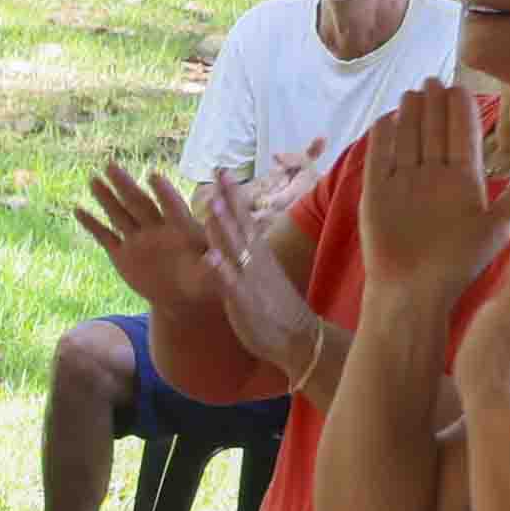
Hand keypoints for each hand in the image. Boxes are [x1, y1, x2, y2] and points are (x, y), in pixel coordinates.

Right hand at [71, 161, 229, 321]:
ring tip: (93, 178)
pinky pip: (104, 237)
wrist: (182, 296)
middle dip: (125, 184)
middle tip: (111, 164)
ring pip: (118, 214)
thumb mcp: (209, 277)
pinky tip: (78, 210)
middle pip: (138, 203)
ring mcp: (137, 240)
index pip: (171, 207)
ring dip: (105, 197)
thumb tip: (215, 258)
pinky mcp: (122, 255)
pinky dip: (91, 224)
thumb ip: (210, 266)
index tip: (154, 176)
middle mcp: (155, 229)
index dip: (163, 192)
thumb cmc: (202, 283)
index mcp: (180, 230)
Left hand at [189, 172, 324, 382]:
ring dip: (224, 226)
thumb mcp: (263, 275)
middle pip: (242, 224)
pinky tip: (210, 258)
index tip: (223, 172)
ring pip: (236, 249)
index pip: (246, 218)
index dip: (234, 195)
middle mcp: (256, 261)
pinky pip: (232, 284)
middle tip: (219, 171)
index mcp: (259, 255)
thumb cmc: (278, 308)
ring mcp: (251, 280)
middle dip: (229, 199)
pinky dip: (222, 270)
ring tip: (212, 202)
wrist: (299, 339)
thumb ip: (251, 254)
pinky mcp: (246, 302)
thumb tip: (240, 235)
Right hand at [355, 83, 509, 325]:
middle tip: (434, 80)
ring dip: (410, 116)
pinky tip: (386, 118)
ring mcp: (404, 184)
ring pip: (408, 140)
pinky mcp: (376, 194)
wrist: (413, 292)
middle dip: (434, 107)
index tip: (460, 89)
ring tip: (413, 92)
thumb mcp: (497, 228)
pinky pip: (379, 160)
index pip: (462, 138)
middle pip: (434, 133)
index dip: (461, 113)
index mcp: (464, 182)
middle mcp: (434, 178)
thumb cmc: (458, 265)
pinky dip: (382, 139)